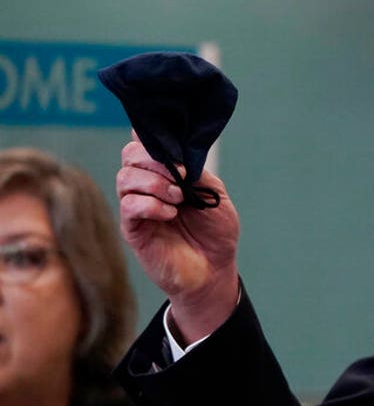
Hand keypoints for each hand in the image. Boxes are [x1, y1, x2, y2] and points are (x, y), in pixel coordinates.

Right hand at [116, 134, 240, 341]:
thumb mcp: (214, 194)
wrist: (215, 268)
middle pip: (130, 155)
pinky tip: (169, 213)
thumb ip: (195, 172)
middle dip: (155, 160)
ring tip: (179, 198)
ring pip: (126, 178)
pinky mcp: (133, 229)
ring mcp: (137, 206)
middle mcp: (147, 185)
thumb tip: (176, 154)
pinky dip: (150, 204)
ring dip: (155, 183)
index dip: (152, 138)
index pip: (144, 143)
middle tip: (180, 176)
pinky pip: (129, 206)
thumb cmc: (215, 231)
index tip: (175, 149)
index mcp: (166, 172)